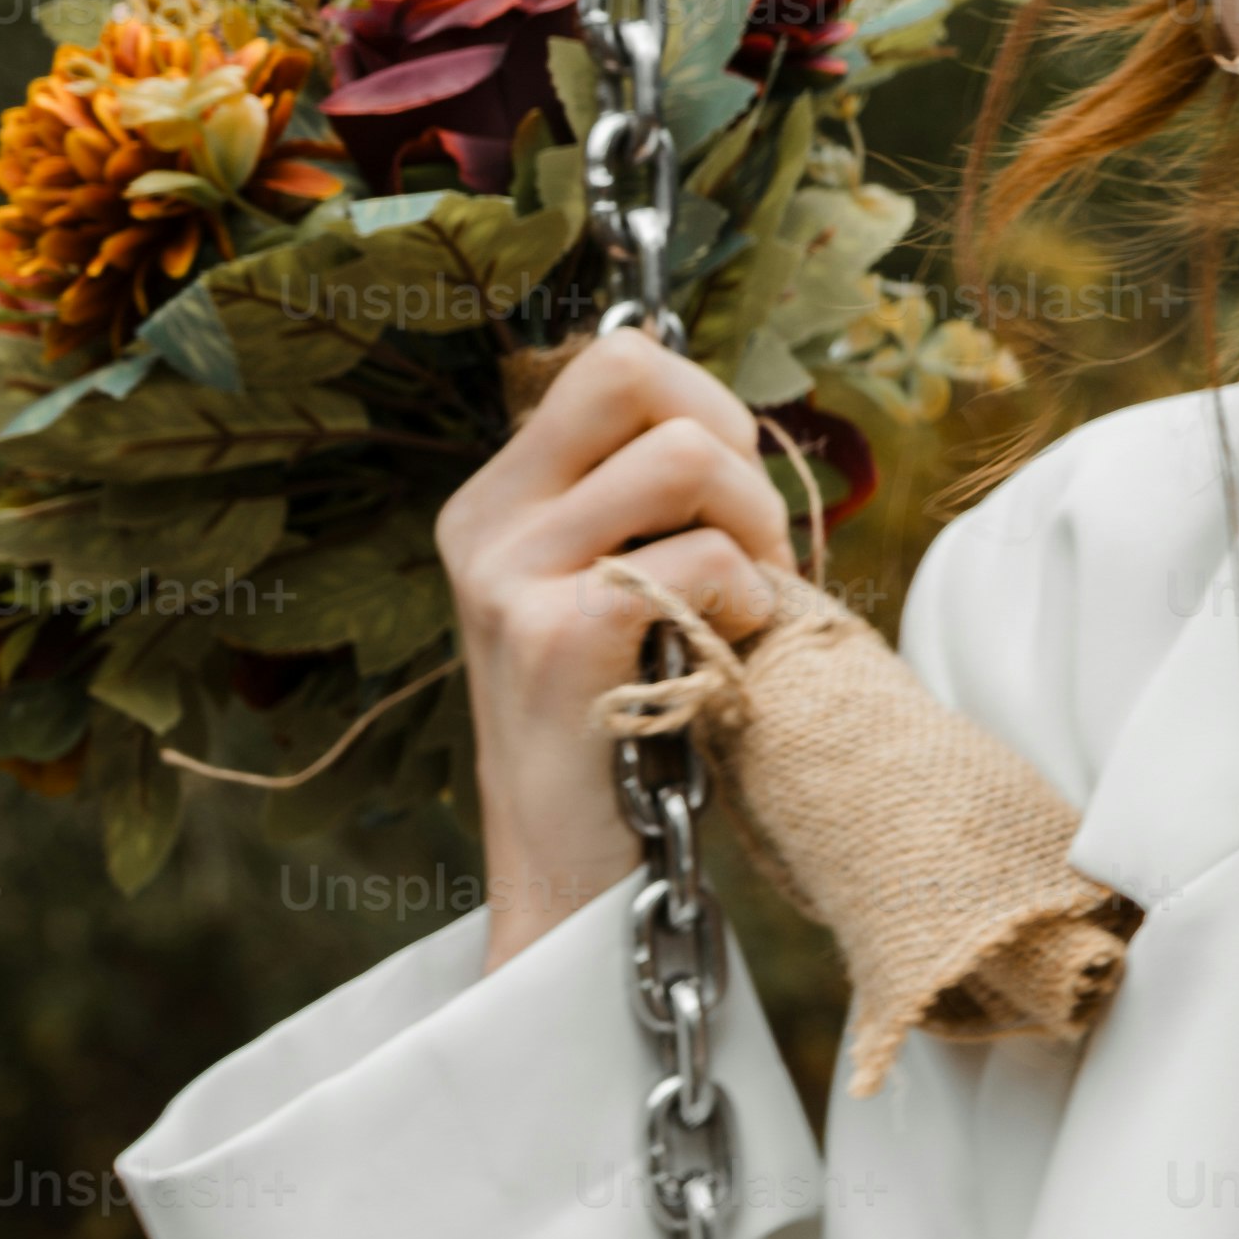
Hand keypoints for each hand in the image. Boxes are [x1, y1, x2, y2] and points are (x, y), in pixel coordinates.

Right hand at [439, 328, 799, 974]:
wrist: (568, 877)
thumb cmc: (621, 729)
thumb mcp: (608, 594)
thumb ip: (640, 508)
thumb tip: (728, 424)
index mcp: (494, 502)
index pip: (612, 360)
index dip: (701, 404)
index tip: (728, 499)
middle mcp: (484, 525)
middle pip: (634, 371)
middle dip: (728, 441)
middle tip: (748, 544)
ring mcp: (509, 579)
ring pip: (687, 457)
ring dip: (753, 528)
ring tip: (747, 605)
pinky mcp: (556, 640)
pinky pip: (702, 560)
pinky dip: (749, 601)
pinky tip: (731, 655)